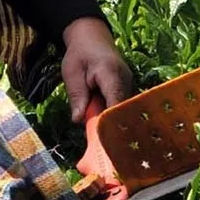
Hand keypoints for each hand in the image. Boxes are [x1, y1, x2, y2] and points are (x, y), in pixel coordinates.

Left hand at [65, 18, 134, 199]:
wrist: (89, 35)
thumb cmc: (79, 52)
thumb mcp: (71, 71)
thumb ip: (77, 95)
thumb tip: (78, 120)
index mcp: (112, 77)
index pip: (117, 106)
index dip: (114, 128)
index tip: (111, 150)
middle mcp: (126, 84)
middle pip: (125, 116)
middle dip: (120, 138)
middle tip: (116, 165)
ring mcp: (128, 89)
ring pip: (125, 117)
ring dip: (120, 135)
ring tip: (117, 162)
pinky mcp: (125, 94)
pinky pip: (122, 114)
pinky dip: (117, 128)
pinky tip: (112, 146)